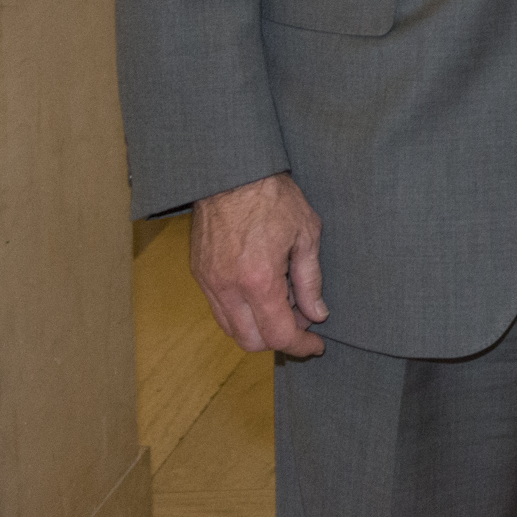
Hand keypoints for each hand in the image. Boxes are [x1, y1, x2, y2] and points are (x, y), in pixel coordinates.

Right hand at [192, 172, 327, 355]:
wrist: (232, 172)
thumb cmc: (273, 197)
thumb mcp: (306, 234)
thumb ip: (310, 280)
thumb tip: (317, 314)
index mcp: (259, 280)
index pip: (279, 334)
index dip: (301, 345)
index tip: (316, 344)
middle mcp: (229, 288)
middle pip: (251, 342)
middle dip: (279, 339)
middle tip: (302, 320)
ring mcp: (209, 282)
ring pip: (232, 329)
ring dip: (258, 328)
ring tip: (283, 302)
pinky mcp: (199, 273)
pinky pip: (219, 309)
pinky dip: (241, 313)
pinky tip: (261, 291)